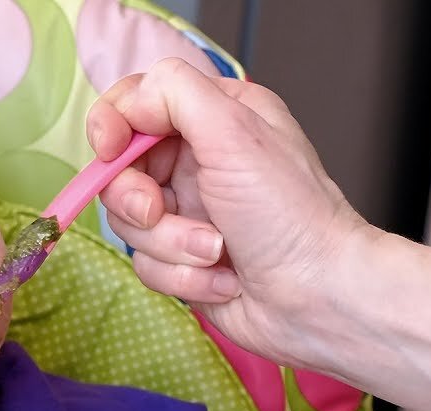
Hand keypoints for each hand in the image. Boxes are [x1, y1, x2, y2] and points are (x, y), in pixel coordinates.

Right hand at [87, 58, 374, 366]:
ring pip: (129, 224)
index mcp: (214, 115)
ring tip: (215, 253)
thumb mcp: (235, 131)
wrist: (319, 297)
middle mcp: (197, 160)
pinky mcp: (182, 260)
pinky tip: (222, 280)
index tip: (111, 150)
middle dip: (138, 200)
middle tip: (159, 212)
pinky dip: (182, 277)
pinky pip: (146, 264)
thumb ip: (174, 94)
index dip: (112, 127)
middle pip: (120, 170)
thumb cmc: (291, 215)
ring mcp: (188, 212)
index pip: (134, 103)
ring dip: (170, 244)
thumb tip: (129, 102)